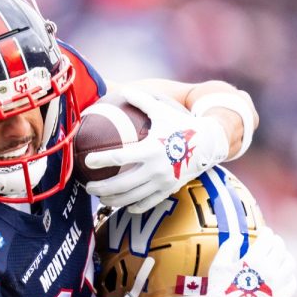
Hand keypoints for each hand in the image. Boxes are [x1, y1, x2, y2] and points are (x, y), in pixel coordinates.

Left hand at [84, 88, 228, 211]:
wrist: (209, 143)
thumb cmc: (181, 124)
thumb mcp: (162, 110)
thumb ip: (142, 100)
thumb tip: (123, 90)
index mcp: (150, 149)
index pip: (119, 157)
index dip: (101, 160)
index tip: (87, 161)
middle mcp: (156, 168)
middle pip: (121, 184)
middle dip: (101, 188)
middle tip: (88, 187)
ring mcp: (162, 182)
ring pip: (132, 198)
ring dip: (113, 200)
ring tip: (101, 198)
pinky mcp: (169, 190)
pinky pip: (148, 203)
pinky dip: (134, 206)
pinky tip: (124, 205)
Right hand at [202, 227, 296, 296]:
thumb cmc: (220, 289)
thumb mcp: (218, 264)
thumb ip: (229, 246)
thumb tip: (239, 236)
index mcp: (255, 260)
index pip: (267, 239)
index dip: (266, 232)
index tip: (264, 231)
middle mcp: (270, 270)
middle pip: (281, 248)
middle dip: (276, 241)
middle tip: (272, 241)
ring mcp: (278, 284)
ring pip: (290, 263)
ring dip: (285, 255)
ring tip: (280, 255)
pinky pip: (292, 282)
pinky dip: (290, 275)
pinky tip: (284, 274)